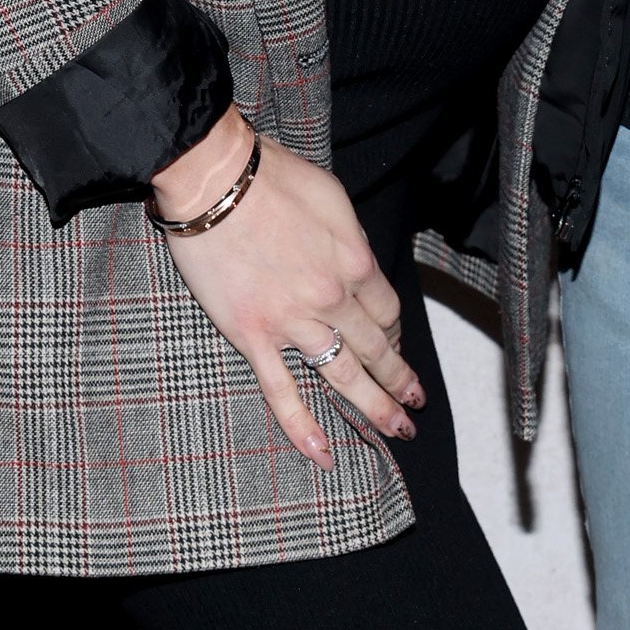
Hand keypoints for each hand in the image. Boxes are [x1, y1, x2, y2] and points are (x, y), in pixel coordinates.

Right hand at [152, 108, 423, 470]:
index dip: (395, 332)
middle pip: (376, 349)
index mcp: (354, 260)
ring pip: (343, 376)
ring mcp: (293, 321)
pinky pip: (283, 391)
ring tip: (395, 429)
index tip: (395, 345)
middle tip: (415, 404)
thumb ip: (351, 239)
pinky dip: (304, 426)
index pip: (387, 310)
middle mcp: (332, 297)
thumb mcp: (331, 196)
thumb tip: (358, 264)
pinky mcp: (253, 335)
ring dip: (374, 407)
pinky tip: (323, 453)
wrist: (214, 181)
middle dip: (400, 380)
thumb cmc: (271, 177)